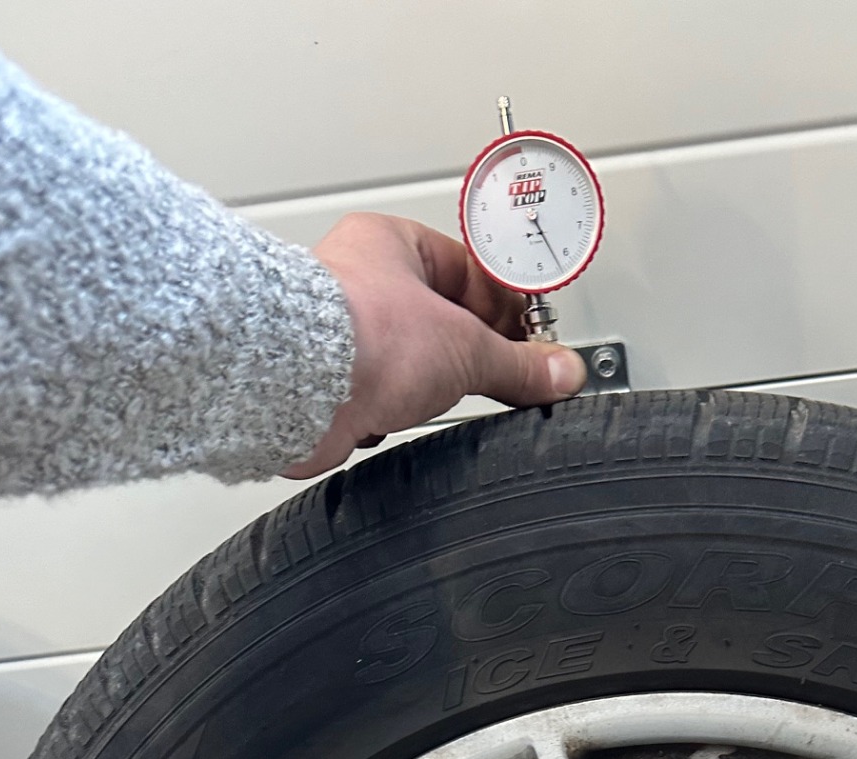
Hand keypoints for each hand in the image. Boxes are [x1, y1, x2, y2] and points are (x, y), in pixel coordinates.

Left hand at [284, 214, 586, 478]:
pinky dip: (391, 411)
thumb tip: (559, 372)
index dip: (506, 306)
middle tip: (502, 373)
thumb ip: (519, 364)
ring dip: (428, 383)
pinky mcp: (325, 381)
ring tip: (443, 394)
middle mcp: (359, 280)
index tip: (533, 340)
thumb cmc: (357, 334)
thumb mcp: (466, 347)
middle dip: (470, 350)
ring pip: (405, 358)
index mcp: (391, 243)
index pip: (467, 268)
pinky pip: (374, 395)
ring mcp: (339, 332)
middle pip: (438, 317)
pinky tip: (399, 418)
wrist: (296, 386)